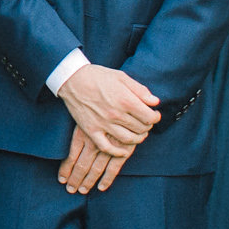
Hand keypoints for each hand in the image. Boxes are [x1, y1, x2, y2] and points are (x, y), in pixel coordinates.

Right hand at [56, 63, 157, 195]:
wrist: (72, 79)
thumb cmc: (98, 76)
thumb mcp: (121, 76)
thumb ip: (140, 90)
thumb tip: (155, 102)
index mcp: (125, 100)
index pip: (149, 117)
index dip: (156, 117)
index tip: (154, 115)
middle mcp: (116, 114)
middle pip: (141, 129)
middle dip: (147, 127)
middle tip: (146, 123)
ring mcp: (103, 124)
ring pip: (128, 140)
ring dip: (137, 139)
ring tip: (138, 134)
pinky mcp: (91, 130)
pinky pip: (107, 147)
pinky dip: (117, 152)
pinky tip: (123, 150)